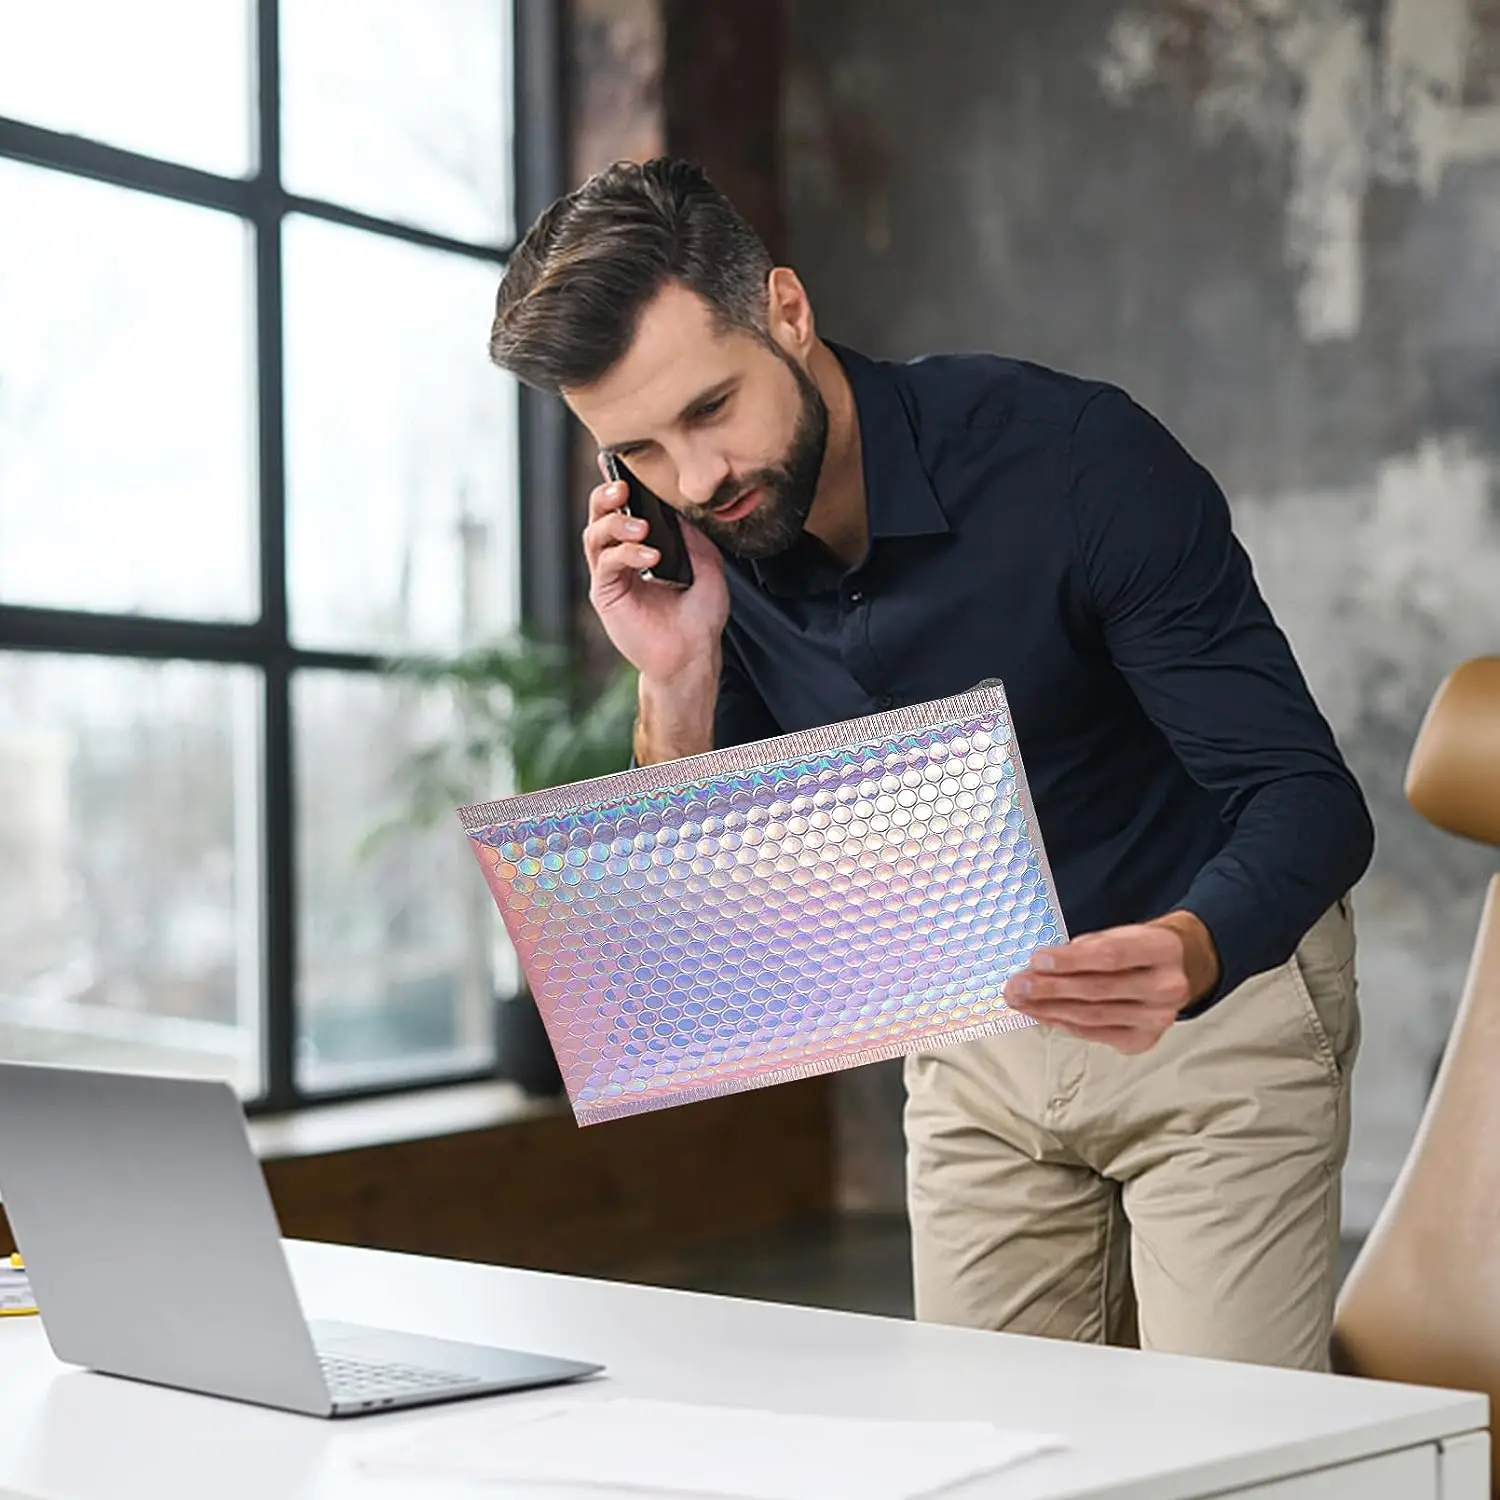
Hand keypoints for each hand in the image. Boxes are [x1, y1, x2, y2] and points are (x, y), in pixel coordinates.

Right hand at [583, 474, 728, 683]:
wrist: (692, 654)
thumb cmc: (700, 617)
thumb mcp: (707, 566)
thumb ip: (693, 536)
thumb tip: (682, 507)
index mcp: (643, 547)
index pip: (625, 510)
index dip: (620, 487)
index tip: (625, 467)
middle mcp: (622, 558)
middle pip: (600, 516)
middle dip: (606, 496)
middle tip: (622, 487)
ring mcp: (612, 575)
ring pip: (595, 535)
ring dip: (615, 522)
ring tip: (640, 526)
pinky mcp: (606, 594)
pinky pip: (606, 563)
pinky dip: (625, 552)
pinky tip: (649, 556)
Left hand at [1003, 912, 1220, 1053]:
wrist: (1180, 968)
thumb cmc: (1140, 948)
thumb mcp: (1121, 933)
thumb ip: (1086, 948)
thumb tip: (1040, 967)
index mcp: (1162, 950)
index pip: (1110, 956)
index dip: (1071, 960)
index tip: (1037, 960)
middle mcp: (1167, 988)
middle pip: (1097, 990)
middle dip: (1049, 989)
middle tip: (1016, 986)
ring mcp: (1157, 1019)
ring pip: (1092, 1016)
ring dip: (1049, 1010)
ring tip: (1020, 1001)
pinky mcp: (1143, 1040)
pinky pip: (1094, 1033)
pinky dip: (1063, 1024)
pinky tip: (1042, 1015)